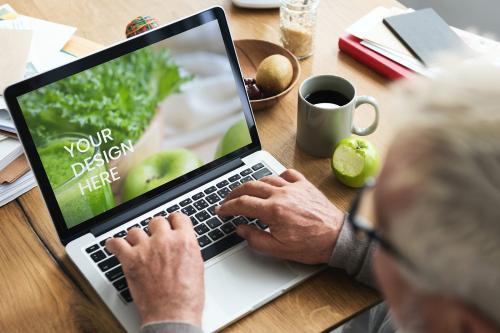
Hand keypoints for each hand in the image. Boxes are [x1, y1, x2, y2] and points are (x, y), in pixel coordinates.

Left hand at [106, 213, 203, 326]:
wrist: (173, 314)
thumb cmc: (187, 297)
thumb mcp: (197, 266)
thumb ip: (187, 249)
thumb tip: (181, 244)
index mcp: (185, 240)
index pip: (178, 217)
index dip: (173, 222)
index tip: (170, 225)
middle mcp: (165, 240)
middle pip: (156, 221)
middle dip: (155, 229)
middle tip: (154, 238)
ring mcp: (147, 248)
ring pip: (136, 230)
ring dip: (136, 238)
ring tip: (136, 245)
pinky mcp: (131, 259)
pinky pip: (117, 243)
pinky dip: (114, 244)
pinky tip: (114, 246)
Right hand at [216, 169, 344, 263]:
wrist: (337, 237)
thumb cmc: (312, 244)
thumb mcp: (278, 249)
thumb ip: (255, 239)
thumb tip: (240, 229)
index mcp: (273, 210)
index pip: (242, 203)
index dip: (227, 207)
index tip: (220, 210)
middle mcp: (282, 194)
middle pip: (250, 187)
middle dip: (234, 193)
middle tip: (227, 200)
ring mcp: (294, 187)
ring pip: (266, 178)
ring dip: (252, 184)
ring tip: (245, 191)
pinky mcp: (305, 185)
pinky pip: (287, 173)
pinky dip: (276, 176)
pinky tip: (273, 182)